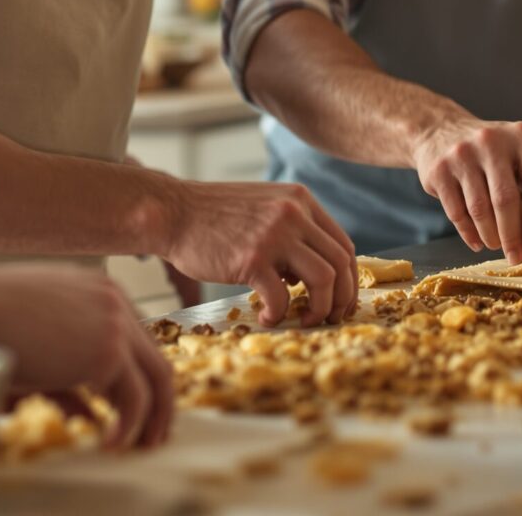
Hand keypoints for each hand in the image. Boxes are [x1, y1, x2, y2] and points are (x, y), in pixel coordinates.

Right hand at [0, 265, 174, 449]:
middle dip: (159, 401)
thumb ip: (67, 375)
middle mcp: (114, 301)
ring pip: (157, 378)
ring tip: (139, 446)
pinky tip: (109, 444)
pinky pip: (137, 398)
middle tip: (151, 435)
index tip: (135, 409)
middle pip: (155, 357)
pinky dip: (130, 426)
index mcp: (97, 290)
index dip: (139, 377)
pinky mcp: (108, 352)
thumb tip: (86, 414)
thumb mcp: (37, 343)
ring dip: (152, 418)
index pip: (136, 339)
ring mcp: (116, 325)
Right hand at [160, 181, 357, 327]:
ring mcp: (275, 234)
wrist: (171, 212)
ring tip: (303, 320)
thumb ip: (292, 232)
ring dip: (319, 308)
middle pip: (341, 263)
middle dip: (342, 298)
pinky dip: (278, 314)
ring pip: (324, 279)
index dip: (350, 279)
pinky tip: (266, 317)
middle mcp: (294, 213)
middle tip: (330, 318)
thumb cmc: (213, 218)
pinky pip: (282, 296)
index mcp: (301, 201)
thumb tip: (311, 276)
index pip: (343, 245)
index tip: (341, 301)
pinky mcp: (252, 258)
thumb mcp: (264, 209)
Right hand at [413, 117, 521, 263]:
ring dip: (491, 236)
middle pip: (507, 199)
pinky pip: (457, 212)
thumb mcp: (521, 159)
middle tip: (517, 258)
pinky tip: (478, 242)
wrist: (441, 131)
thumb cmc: (493, 153)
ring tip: (497, 245)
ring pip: (480, 209)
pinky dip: (469, 233)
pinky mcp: (439, 170)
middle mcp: (493, 141)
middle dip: (514, 236)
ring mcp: (462, 154)